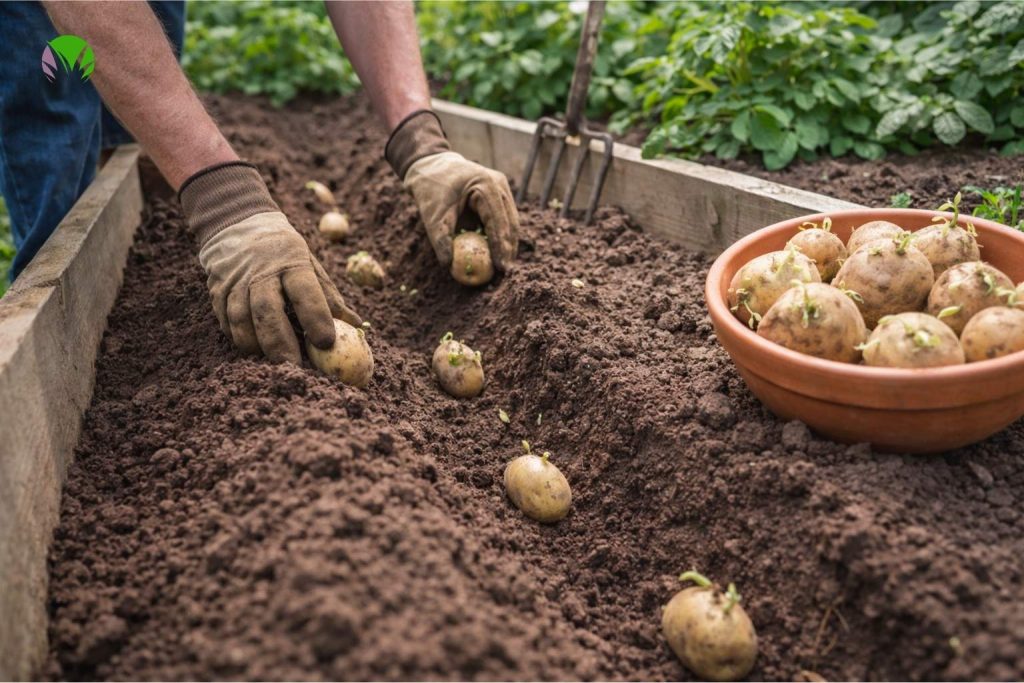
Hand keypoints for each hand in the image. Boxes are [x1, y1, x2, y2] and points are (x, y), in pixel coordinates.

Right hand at [181, 162, 358, 363]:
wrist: (237, 221)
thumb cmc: (283, 250)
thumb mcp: (310, 262)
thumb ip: (329, 295)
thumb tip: (356, 325)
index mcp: (291, 262)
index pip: (305, 291)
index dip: (316, 317)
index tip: (326, 342)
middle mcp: (261, 271)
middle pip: (268, 310)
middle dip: (280, 342)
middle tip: (294, 367)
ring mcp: (235, 280)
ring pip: (241, 318)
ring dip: (255, 344)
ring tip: (270, 362)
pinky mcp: (217, 289)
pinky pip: (225, 319)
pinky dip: (238, 337)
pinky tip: (251, 347)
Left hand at [386, 110, 518, 272]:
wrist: (430, 165)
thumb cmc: (430, 189)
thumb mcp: (431, 215)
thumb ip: (440, 240)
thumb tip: (449, 266)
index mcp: (486, 186)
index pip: (498, 222)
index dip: (501, 247)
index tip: (500, 269)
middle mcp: (499, 185)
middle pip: (511, 223)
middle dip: (509, 249)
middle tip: (504, 273)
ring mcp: (501, 188)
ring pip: (511, 221)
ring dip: (508, 244)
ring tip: (503, 267)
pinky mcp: (498, 194)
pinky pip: (504, 218)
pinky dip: (501, 236)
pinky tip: (497, 254)